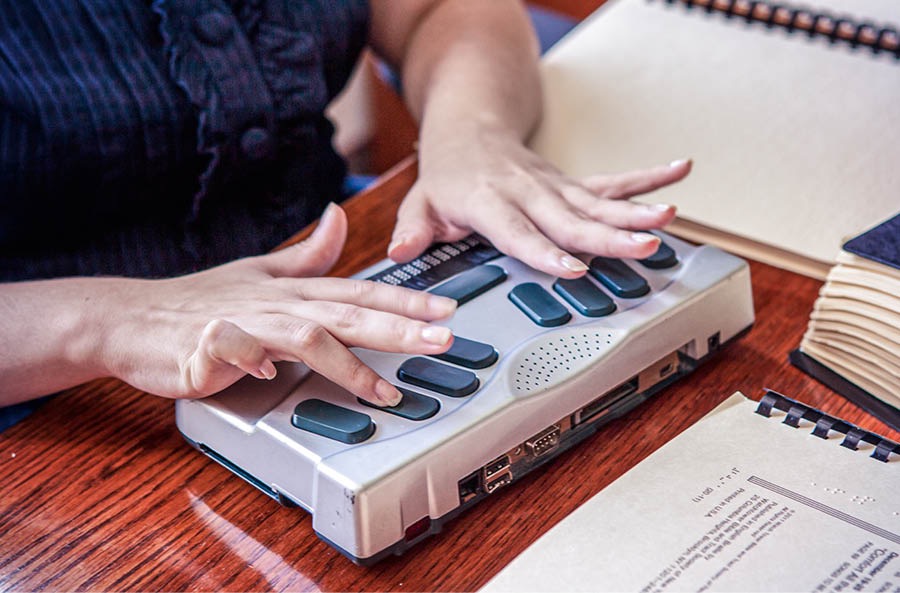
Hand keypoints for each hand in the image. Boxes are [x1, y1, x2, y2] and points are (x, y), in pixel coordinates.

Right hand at [98, 204, 456, 405]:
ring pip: (305, 336)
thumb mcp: (261, 273)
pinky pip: (231, 349)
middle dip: (399, 326)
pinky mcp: (206, 346)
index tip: (447, 311)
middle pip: (347, 313)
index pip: (360, 291)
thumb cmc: (200, 301)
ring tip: (384, 389)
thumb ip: (308, 255)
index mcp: (293, 290)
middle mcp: (277, 304)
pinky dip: (249, 357)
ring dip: (348, 363)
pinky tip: (266, 373)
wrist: (133, 318)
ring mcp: (244, 324)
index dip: (406, 300)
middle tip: (442, 339)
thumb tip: (340, 217)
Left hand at [387, 123, 688, 277]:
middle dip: (608, 236)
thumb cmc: (448, 174)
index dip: (546, 252)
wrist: (469, 127)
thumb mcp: (422, 202)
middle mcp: (527, 191)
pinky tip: (679, 172)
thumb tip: (400, 252)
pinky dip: (647, 177)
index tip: (573, 269)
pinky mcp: (572, 182)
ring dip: (636, 210)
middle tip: (642, 247)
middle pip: (571, 218)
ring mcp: (554, 186)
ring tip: (669, 215)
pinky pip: (613, 182)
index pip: (519, 232)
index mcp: (488, 201)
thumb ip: (414, 229)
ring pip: (598, 202)